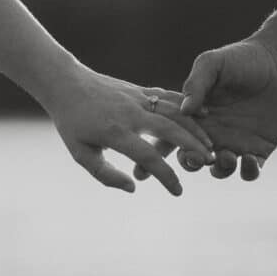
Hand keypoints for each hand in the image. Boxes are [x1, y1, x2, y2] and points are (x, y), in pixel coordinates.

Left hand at [43, 67, 214, 195]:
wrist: (66, 83)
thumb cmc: (71, 123)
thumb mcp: (81, 154)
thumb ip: (106, 175)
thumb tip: (133, 187)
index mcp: (115, 133)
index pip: (148, 157)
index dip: (166, 177)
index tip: (178, 192)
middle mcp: (130, 114)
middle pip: (170, 130)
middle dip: (192, 147)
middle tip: (209, 162)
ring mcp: (137, 98)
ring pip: (174, 111)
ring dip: (195, 128)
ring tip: (210, 144)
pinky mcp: (140, 89)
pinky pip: (168, 97)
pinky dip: (187, 107)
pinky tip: (203, 115)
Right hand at [135, 37, 276, 181]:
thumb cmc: (242, 58)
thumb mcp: (213, 63)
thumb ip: (196, 83)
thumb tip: (183, 109)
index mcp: (195, 115)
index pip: (172, 136)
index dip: (160, 151)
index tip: (153, 162)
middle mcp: (212, 133)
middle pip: (192, 159)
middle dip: (190, 164)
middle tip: (196, 159)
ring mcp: (235, 143)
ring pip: (220, 170)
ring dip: (219, 169)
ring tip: (226, 157)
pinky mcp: (259, 149)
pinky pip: (250, 171)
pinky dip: (247, 171)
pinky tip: (248, 159)